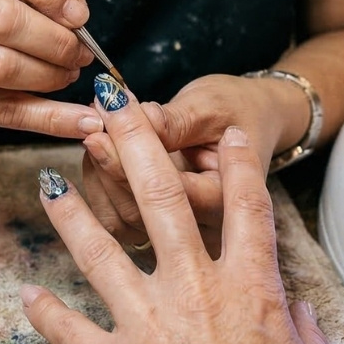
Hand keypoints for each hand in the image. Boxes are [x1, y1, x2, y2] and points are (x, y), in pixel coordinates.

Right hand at [0, 0, 103, 140]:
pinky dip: (49, 118)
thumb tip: (75, 7)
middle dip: (56, 40)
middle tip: (80, 52)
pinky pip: (0, 111)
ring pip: (1, 68)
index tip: (77, 13)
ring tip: (68, 74)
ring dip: (50, 75)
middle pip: (3, 19)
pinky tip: (80, 121)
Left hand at [23, 91, 340, 343]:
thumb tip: (289, 305)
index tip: (223, 132)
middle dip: (137, 144)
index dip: (237, 165)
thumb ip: (301, 330)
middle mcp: (196, 292)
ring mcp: (148, 324)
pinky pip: (70, 329)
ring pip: (101, 251)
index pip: (247, 211)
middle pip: (163, 201)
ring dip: (73, 214)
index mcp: (251, 292)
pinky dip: (48, 315)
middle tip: (113, 106)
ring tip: (48, 183)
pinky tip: (29, 298)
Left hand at [80, 74, 291, 250]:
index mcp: (226, 200)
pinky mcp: (157, 231)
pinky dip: (98, 188)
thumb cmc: (235, 109)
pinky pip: (115, 222)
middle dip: (109, 165)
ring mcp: (178, 236)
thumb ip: (174, 120)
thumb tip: (134, 119)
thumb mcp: (211, 107)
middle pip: (140, 211)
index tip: (108, 117)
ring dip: (99, 175)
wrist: (251, 121)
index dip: (131, 153)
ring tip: (98, 132)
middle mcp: (203, 228)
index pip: (170, 187)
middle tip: (93, 127)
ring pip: (121, 220)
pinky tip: (98, 156)